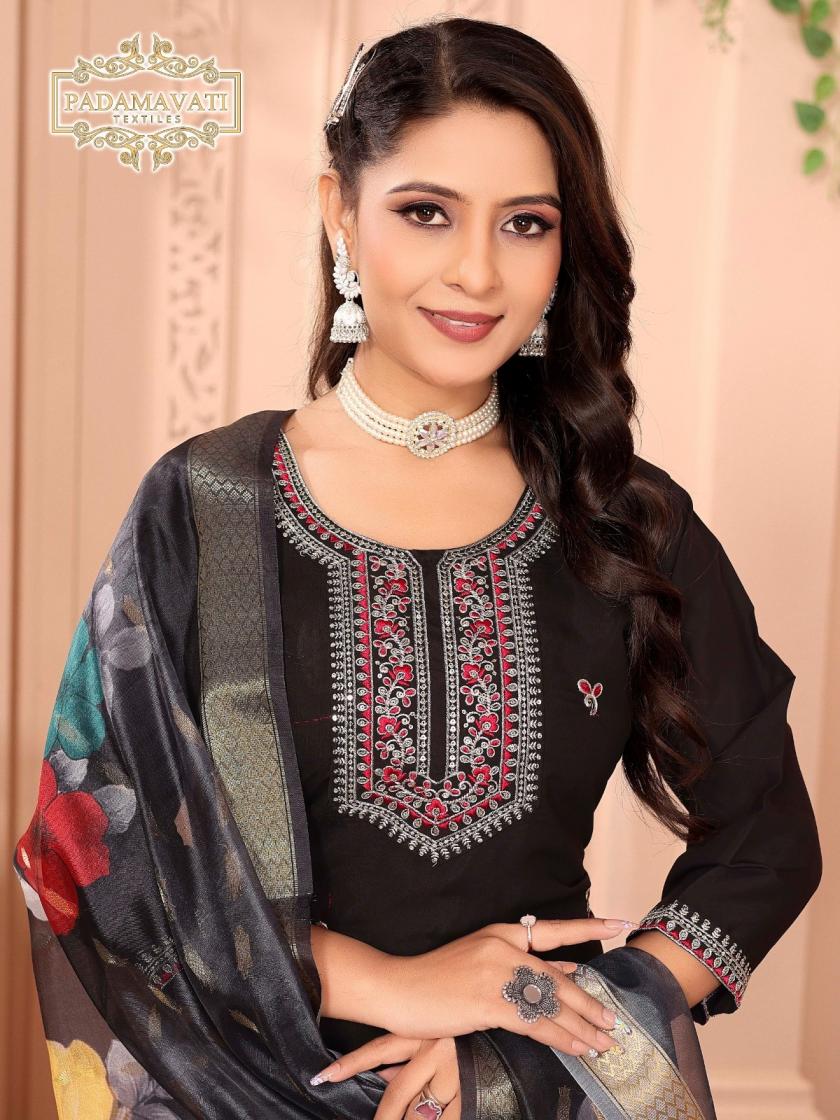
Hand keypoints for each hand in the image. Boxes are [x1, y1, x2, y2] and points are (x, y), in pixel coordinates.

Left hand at [316, 1033, 460, 1118]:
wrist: (510, 1019)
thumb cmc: (467, 1033)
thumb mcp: (433, 1034)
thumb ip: (406, 1055)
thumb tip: (381, 1076)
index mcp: (422, 1032)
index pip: (378, 1050)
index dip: (349, 1066)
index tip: (322, 1078)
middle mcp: (436, 1050)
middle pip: (398, 1094)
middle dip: (383, 1119)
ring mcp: (456, 1072)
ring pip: (422, 1113)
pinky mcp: (474, 1091)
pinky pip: (450, 1119)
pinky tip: (432, 1119)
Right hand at [380, 916, 635, 1056]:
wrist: (398, 988)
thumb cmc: (437, 978)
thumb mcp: (481, 960)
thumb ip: (520, 965)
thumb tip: (562, 973)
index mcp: (502, 933)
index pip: (553, 929)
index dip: (589, 927)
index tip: (620, 922)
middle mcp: (503, 947)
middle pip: (557, 977)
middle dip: (590, 1002)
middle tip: (614, 1020)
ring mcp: (496, 973)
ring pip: (551, 1002)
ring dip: (582, 1025)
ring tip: (604, 1041)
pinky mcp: (488, 1000)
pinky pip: (535, 1023)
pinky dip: (561, 1038)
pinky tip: (577, 1048)